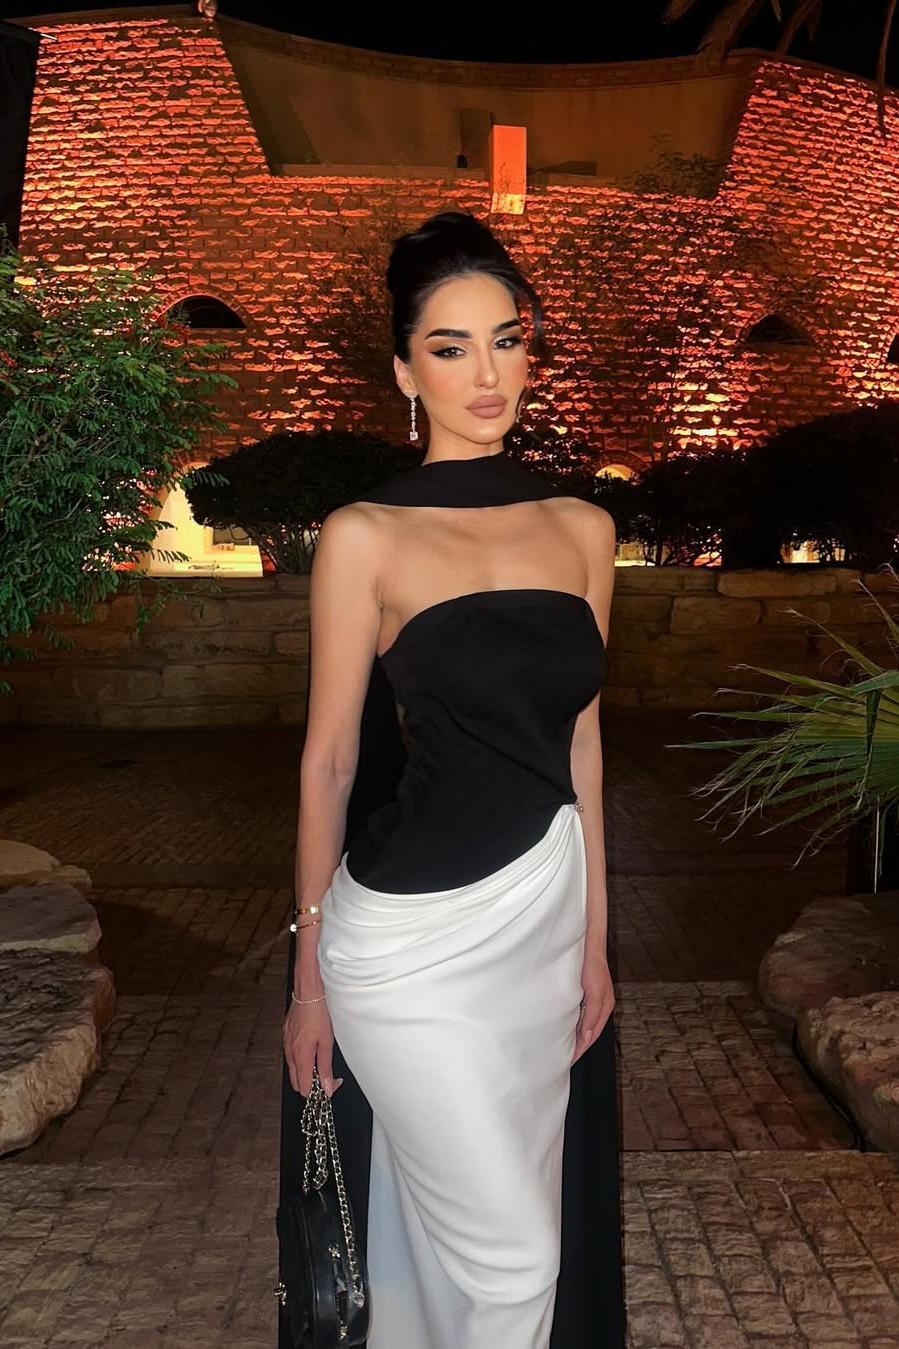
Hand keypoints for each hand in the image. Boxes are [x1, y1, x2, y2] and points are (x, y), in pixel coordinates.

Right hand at [282, 995, 343, 1097]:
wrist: (306, 996)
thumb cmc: (317, 1016)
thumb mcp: (326, 1043)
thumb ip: (325, 1067)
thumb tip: (327, 1088)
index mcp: (301, 1058)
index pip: (304, 1089)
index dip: (318, 1092)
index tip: (330, 1084)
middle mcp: (290, 1055)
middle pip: (297, 1084)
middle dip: (311, 1085)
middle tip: (327, 1076)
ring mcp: (286, 1047)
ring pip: (293, 1072)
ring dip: (306, 1074)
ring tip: (320, 1062)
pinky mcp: (286, 1040)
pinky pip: (291, 1059)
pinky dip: (301, 1062)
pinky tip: (311, 1052)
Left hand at [572, 950, 614, 1064]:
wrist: (588, 945)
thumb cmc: (592, 966)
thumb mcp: (594, 993)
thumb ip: (592, 1015)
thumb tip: (588, 1035)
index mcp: (604, 1007)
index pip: (591, 1036)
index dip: (580, 1049)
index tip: (569, 1060)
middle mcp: (601, 1005)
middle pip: (589, 1033)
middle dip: (579, 1046)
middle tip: (565, 1059)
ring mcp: (595, 999)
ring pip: (586, 1025)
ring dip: (577, 1037)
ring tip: (564, 1048)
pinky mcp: (588, 993)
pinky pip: (582, 1015)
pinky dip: (575, 1025)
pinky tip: (566, 1027)